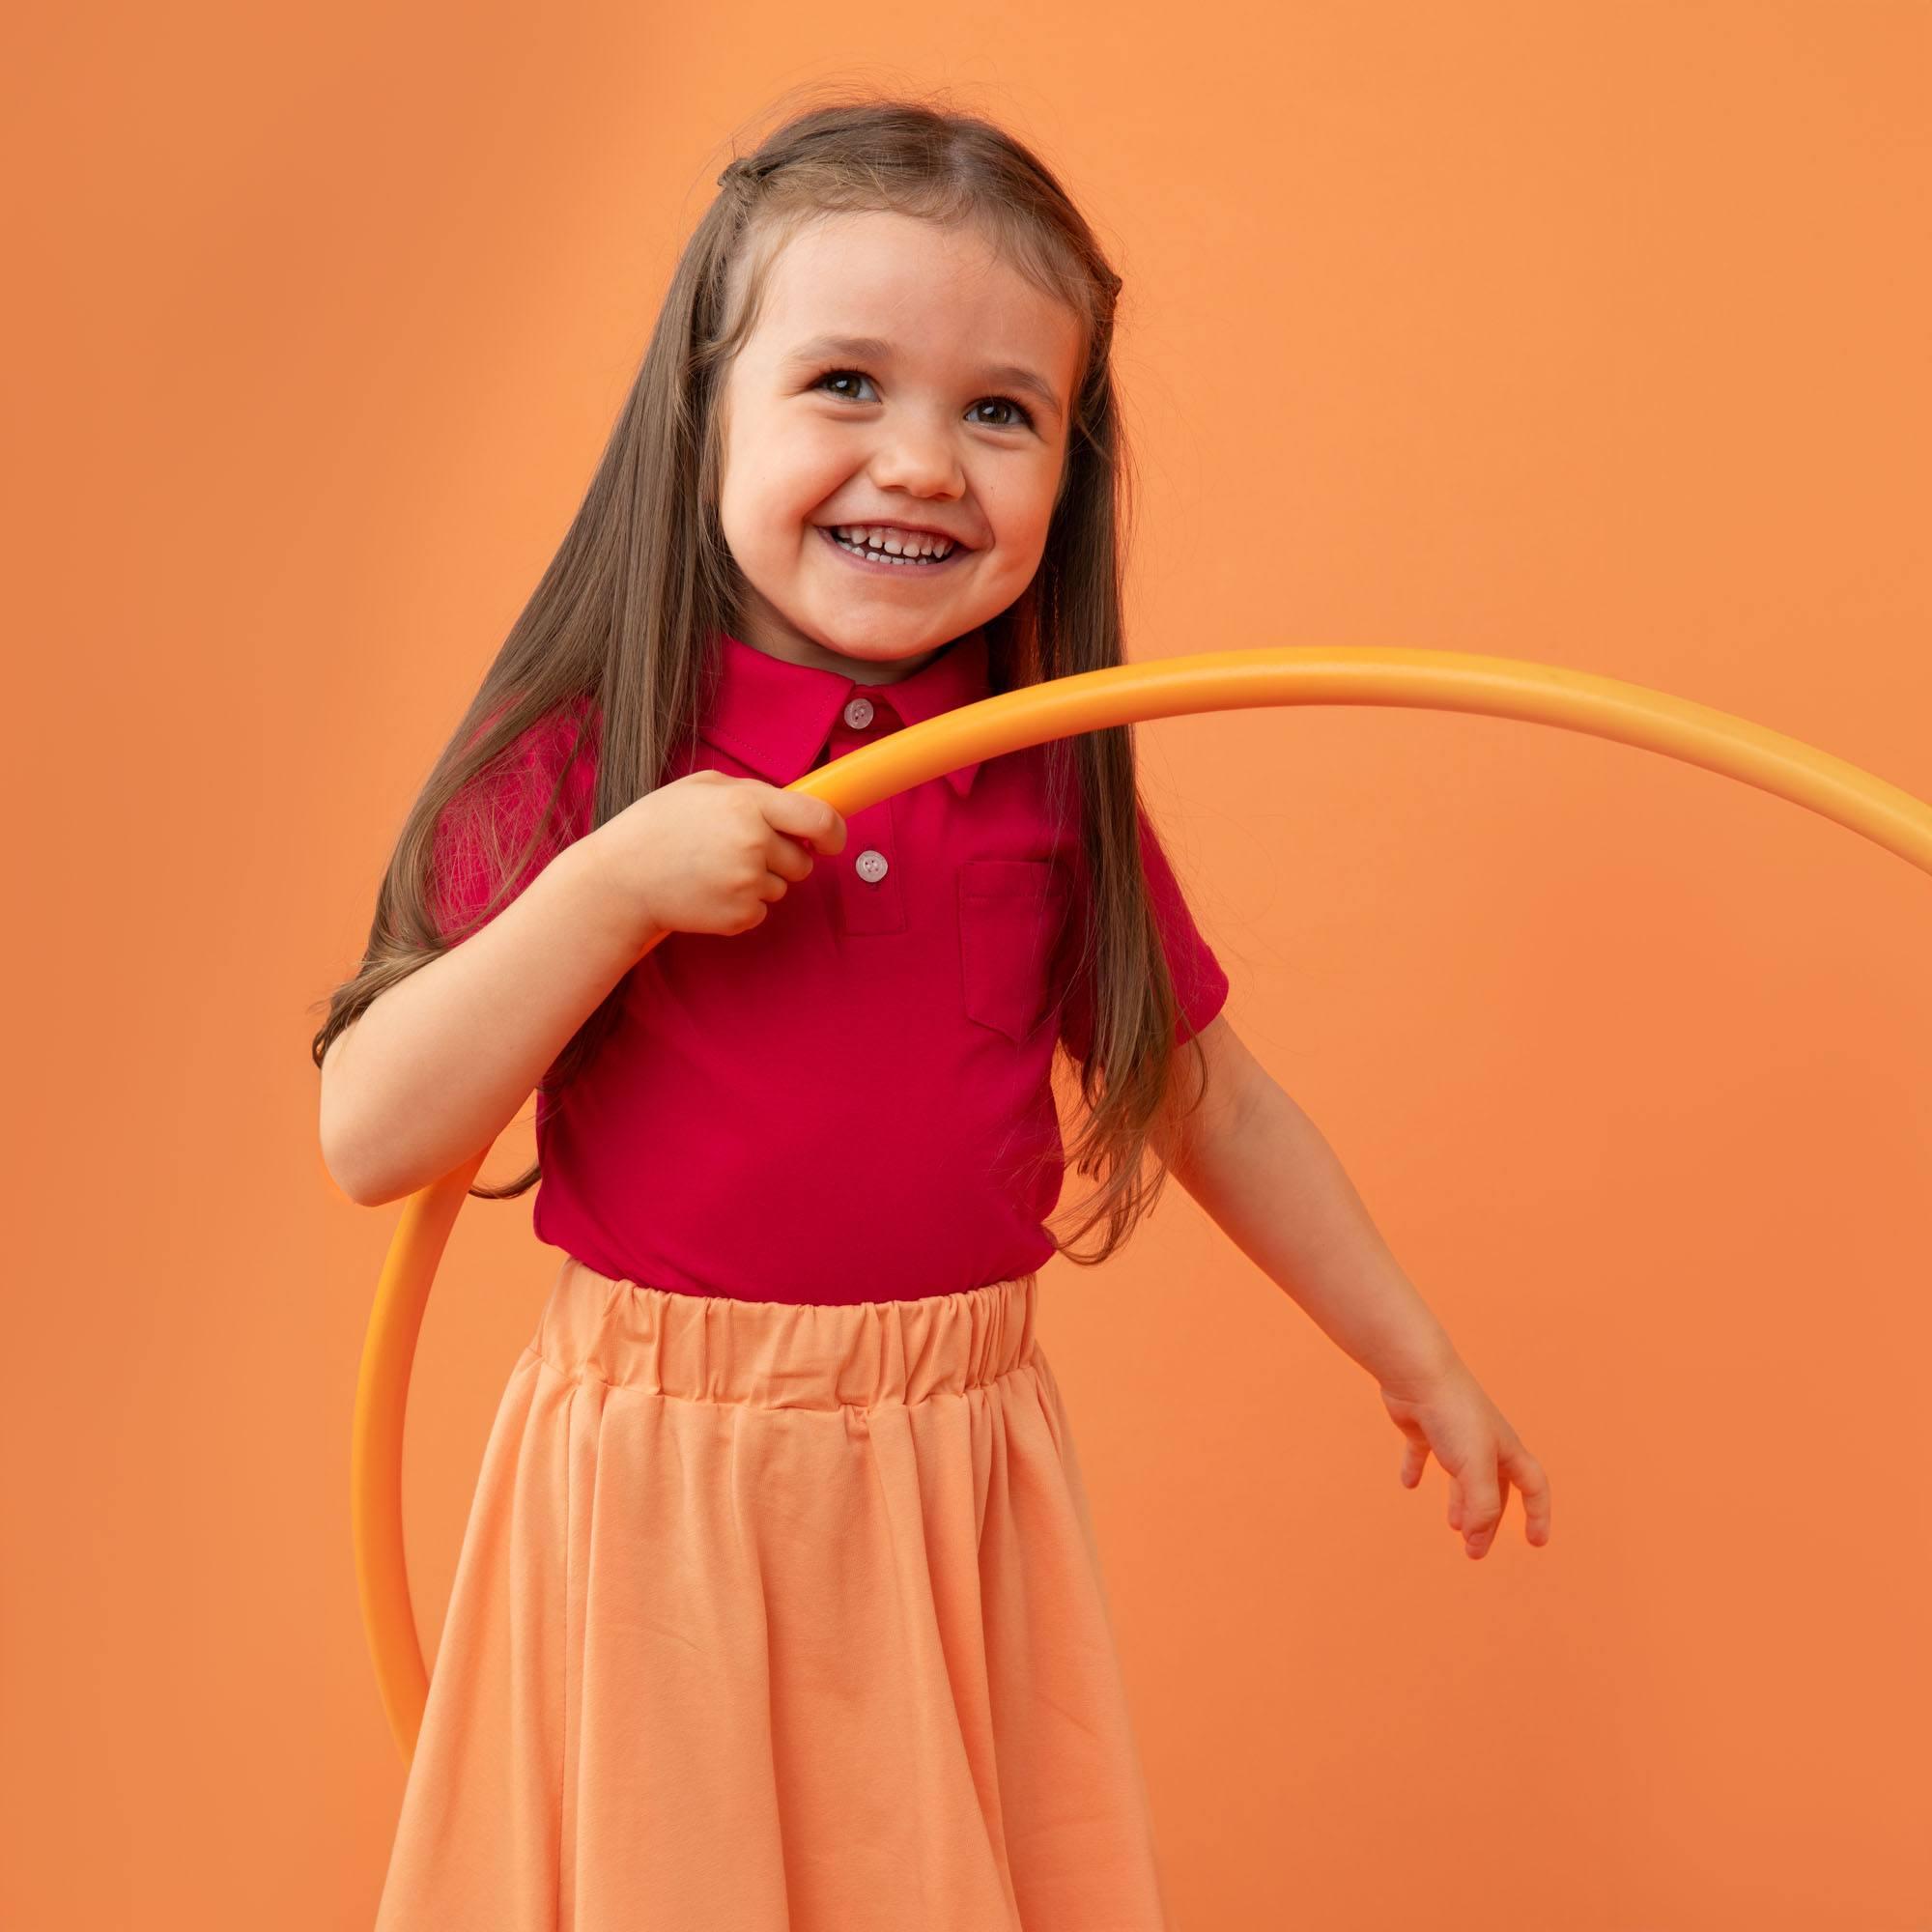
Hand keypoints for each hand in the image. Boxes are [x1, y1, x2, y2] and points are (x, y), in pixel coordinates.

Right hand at [593, 771, 846, 944]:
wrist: (621, 880)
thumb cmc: (657, 828)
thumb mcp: (702, 787)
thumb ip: (753, 793)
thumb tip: (794, 805)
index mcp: (748, 804)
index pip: (819, 819)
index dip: (834, 833)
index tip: (831, 841)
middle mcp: (754, 843)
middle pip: (802, 861)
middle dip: (782, 859)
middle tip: (739, 853)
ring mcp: (748, 883)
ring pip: (781, 887)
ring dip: (759, 881)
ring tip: (714, 870)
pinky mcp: (739, 915)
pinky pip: (761, 911)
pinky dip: (742, 904)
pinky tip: (709, 891)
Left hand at [1378, 1355, 1550, 1558]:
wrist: (1417, 1373)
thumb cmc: (1453, 1417)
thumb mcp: (1476, 1467)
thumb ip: (1482, 1504)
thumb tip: (1476, 1534)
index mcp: (1505, 1450)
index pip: (1533, 1487)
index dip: (1538, 1515)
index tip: (1536, 1542)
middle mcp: (1483, 1442)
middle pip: (1494, 1491)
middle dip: (1488, 1522)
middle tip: (1473, 1551)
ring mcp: (1452, 1434)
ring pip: (1462, 1477)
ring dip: (1460, 1503)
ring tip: (1454, 1528)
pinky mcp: (1423, 1427)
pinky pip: (1422, 1453)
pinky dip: (1416, 1468)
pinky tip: (1407, 1483)